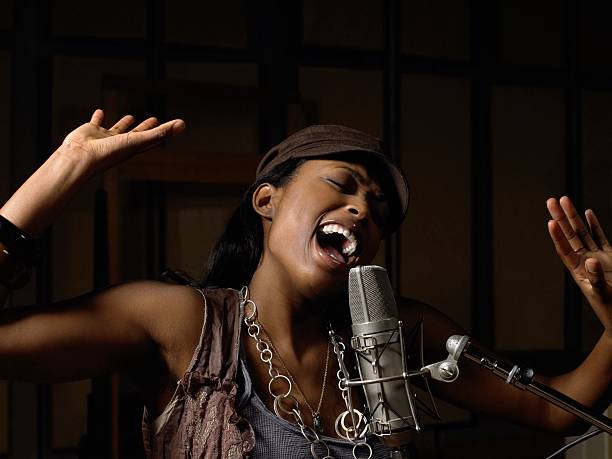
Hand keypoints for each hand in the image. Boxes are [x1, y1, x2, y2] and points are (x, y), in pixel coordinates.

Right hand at [60, 109, 184, 174]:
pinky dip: (98, 117)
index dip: (160, 133)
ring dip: (124, 123)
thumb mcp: (138, 140)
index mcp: (133, 148)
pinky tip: (100, 111)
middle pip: (137, 134)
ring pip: (117, 129)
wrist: (81, 157)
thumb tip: (183, 124)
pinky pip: (95, 122)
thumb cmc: (110, 152)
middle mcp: (120, 143)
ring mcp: (105, 138)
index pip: (151, 139)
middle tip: (154, 119)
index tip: (168, 129)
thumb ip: (160, 132)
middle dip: (146, 127)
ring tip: (130, 116)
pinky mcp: (90, 131)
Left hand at [547, 196, 611, 332]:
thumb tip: (591, 260)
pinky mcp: (611, 258)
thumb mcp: (604, 296)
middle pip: (569, 236)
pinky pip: (601, 238)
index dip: (557, 236)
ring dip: (574, 217)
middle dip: (560, 218)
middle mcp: (584, 262)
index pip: (564, 250)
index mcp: (578, 272)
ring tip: (564, 200)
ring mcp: (597, 258)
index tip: (550, 221)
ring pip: (583, 233)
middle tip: (550, 200)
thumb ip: (597, 278)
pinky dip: (595, 225)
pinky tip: (588, 212)